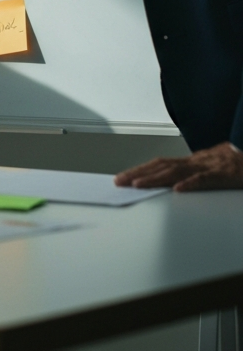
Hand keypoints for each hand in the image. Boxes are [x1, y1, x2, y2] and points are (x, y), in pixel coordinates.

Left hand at [114, 142, 242, 191]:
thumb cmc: (235, 164)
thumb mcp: (211, 169)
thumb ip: (193, 175)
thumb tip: (175, 184)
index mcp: (190, 162)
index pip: (159, 164)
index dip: (140, 170)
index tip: (123, 177)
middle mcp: (194, 162)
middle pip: (161, 166)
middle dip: (138, 173)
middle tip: (119, 181)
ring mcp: (207, 166)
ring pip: (177, 171)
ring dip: (155, 178)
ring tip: (137, 184)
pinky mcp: (223, 174)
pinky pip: (204, 179)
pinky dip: (190, 183)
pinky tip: (178, 189)